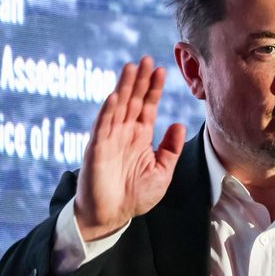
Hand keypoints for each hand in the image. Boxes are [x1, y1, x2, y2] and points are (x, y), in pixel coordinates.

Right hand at [74, 56, 185, 240]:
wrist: (111, 217)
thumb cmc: (134, 196)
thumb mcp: (161, 173)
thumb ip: (170, 150)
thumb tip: (177, 124)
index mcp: (139, 137)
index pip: (147, 107)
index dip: (153, 89)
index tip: (161, 70)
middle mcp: (124, 133)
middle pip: (132, 101)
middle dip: (139, 80)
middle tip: (146, 59)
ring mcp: (109, 139)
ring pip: (118, 107)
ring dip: (124, 88)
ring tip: (131, 67)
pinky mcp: (97, 150)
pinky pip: (103, 127)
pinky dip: (108, 111)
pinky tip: (115, 96)